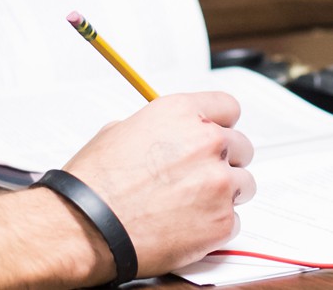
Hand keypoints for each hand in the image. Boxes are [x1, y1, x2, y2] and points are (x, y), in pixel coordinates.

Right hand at [60, 91, 254, 278]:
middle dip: (223, 160)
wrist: (88, 225)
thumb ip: (160, 127)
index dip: (221, 123)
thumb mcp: (121, 130)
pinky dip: (216, 225)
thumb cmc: (96, 182)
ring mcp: (217, 182)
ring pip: (244, 184)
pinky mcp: (222, 221)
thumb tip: (170, 134)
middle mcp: (206, 142)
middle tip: (199, 175)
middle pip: (241, 146)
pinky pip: (235, 220)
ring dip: (224, 192)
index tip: (217, 134)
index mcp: (181, 113)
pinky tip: (187, 225)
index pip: (228, 106)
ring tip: (191, 203)